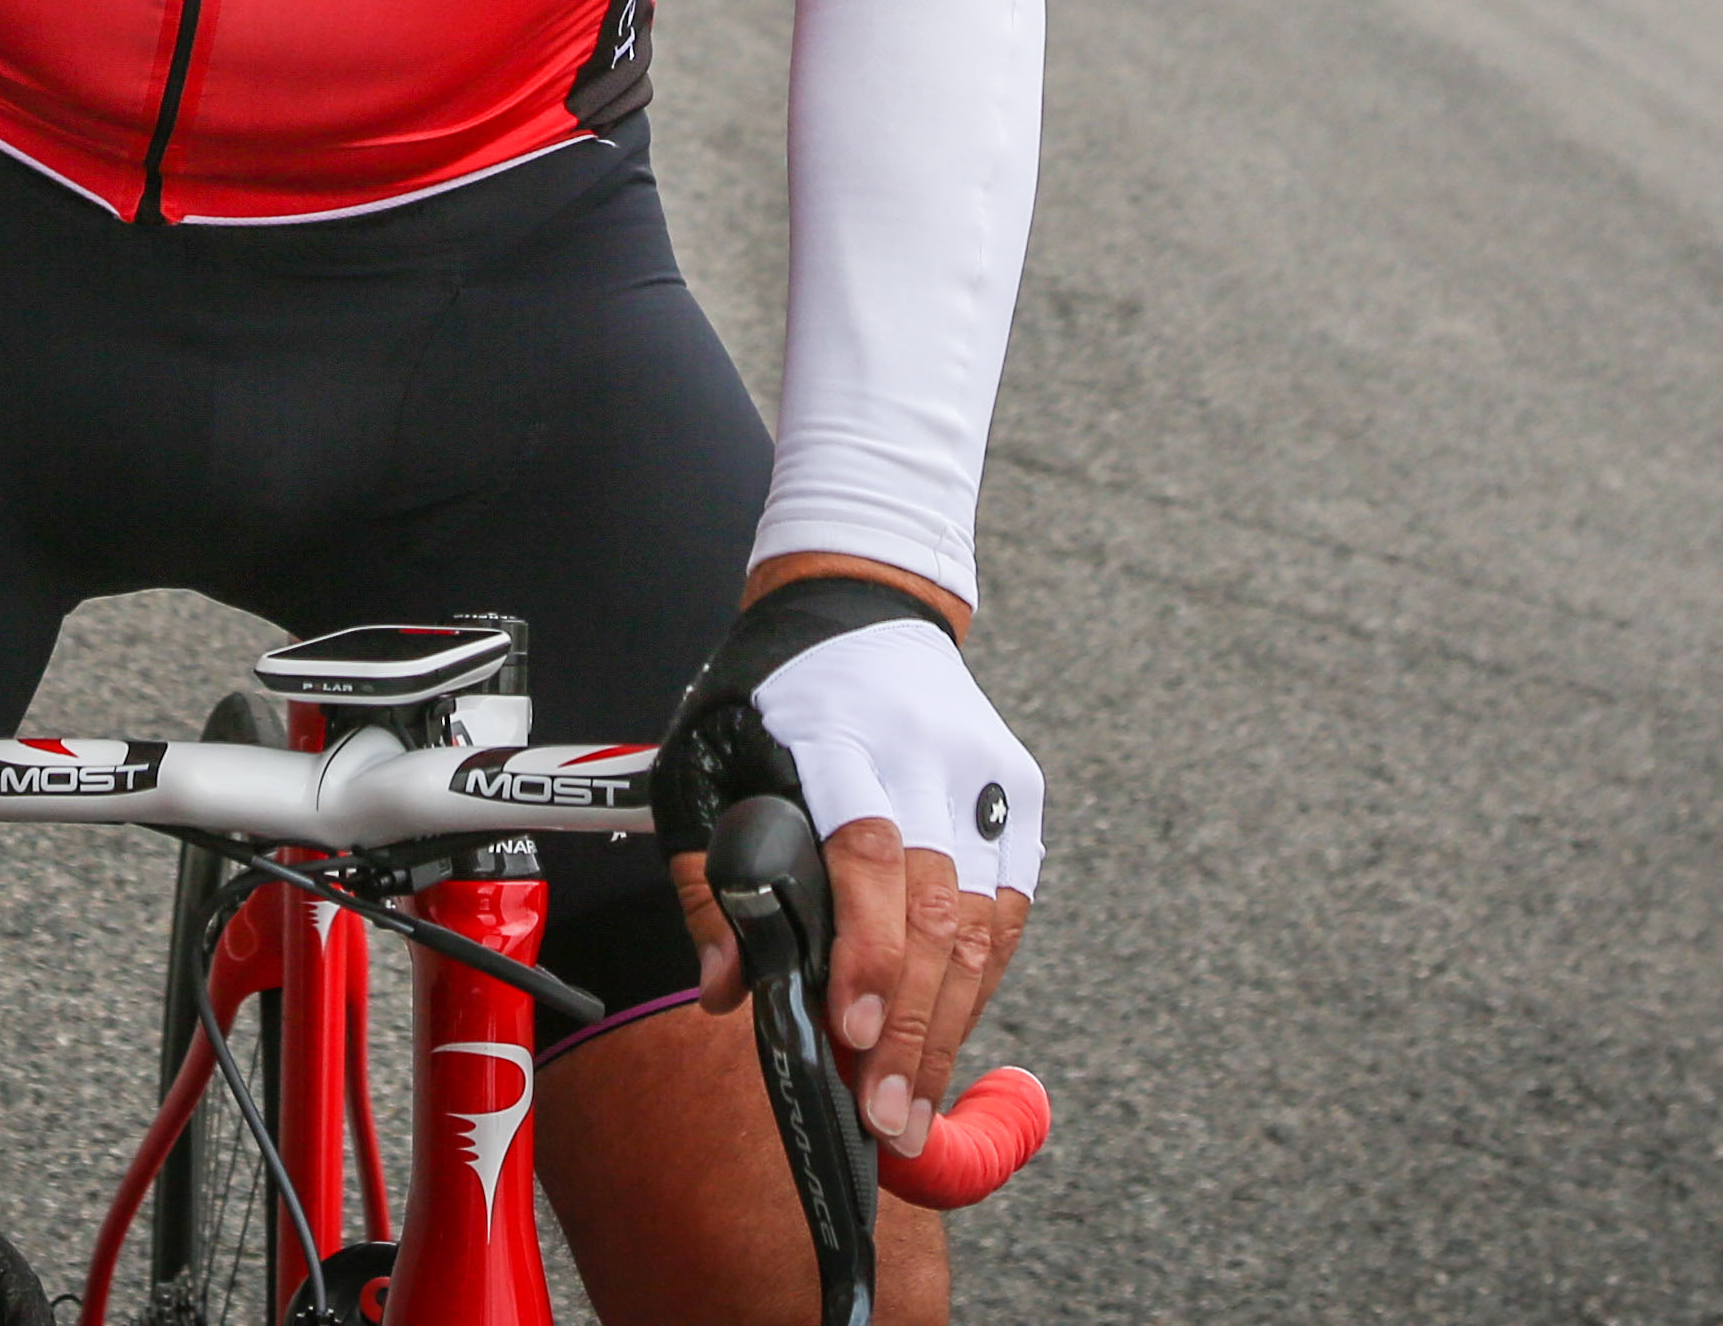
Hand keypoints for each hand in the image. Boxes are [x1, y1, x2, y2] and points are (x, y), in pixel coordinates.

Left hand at [663, 608, 1043, 1155]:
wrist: (862, 600)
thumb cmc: (769, 695)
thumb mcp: (704, 759)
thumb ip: (711, 875)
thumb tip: (725, 991)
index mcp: (837, 734)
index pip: (866, 849)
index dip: (865, 950)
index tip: (847, 1034)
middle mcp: (925, 751)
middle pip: (935, 903)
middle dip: (911, 1026)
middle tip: (887, 1121)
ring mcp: (983, 772)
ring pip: (982, 918)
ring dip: (950, 1025)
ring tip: (916, 1112)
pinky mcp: (1018, 792)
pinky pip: (1006, 907)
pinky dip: (978, 982)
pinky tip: (944, 1039)